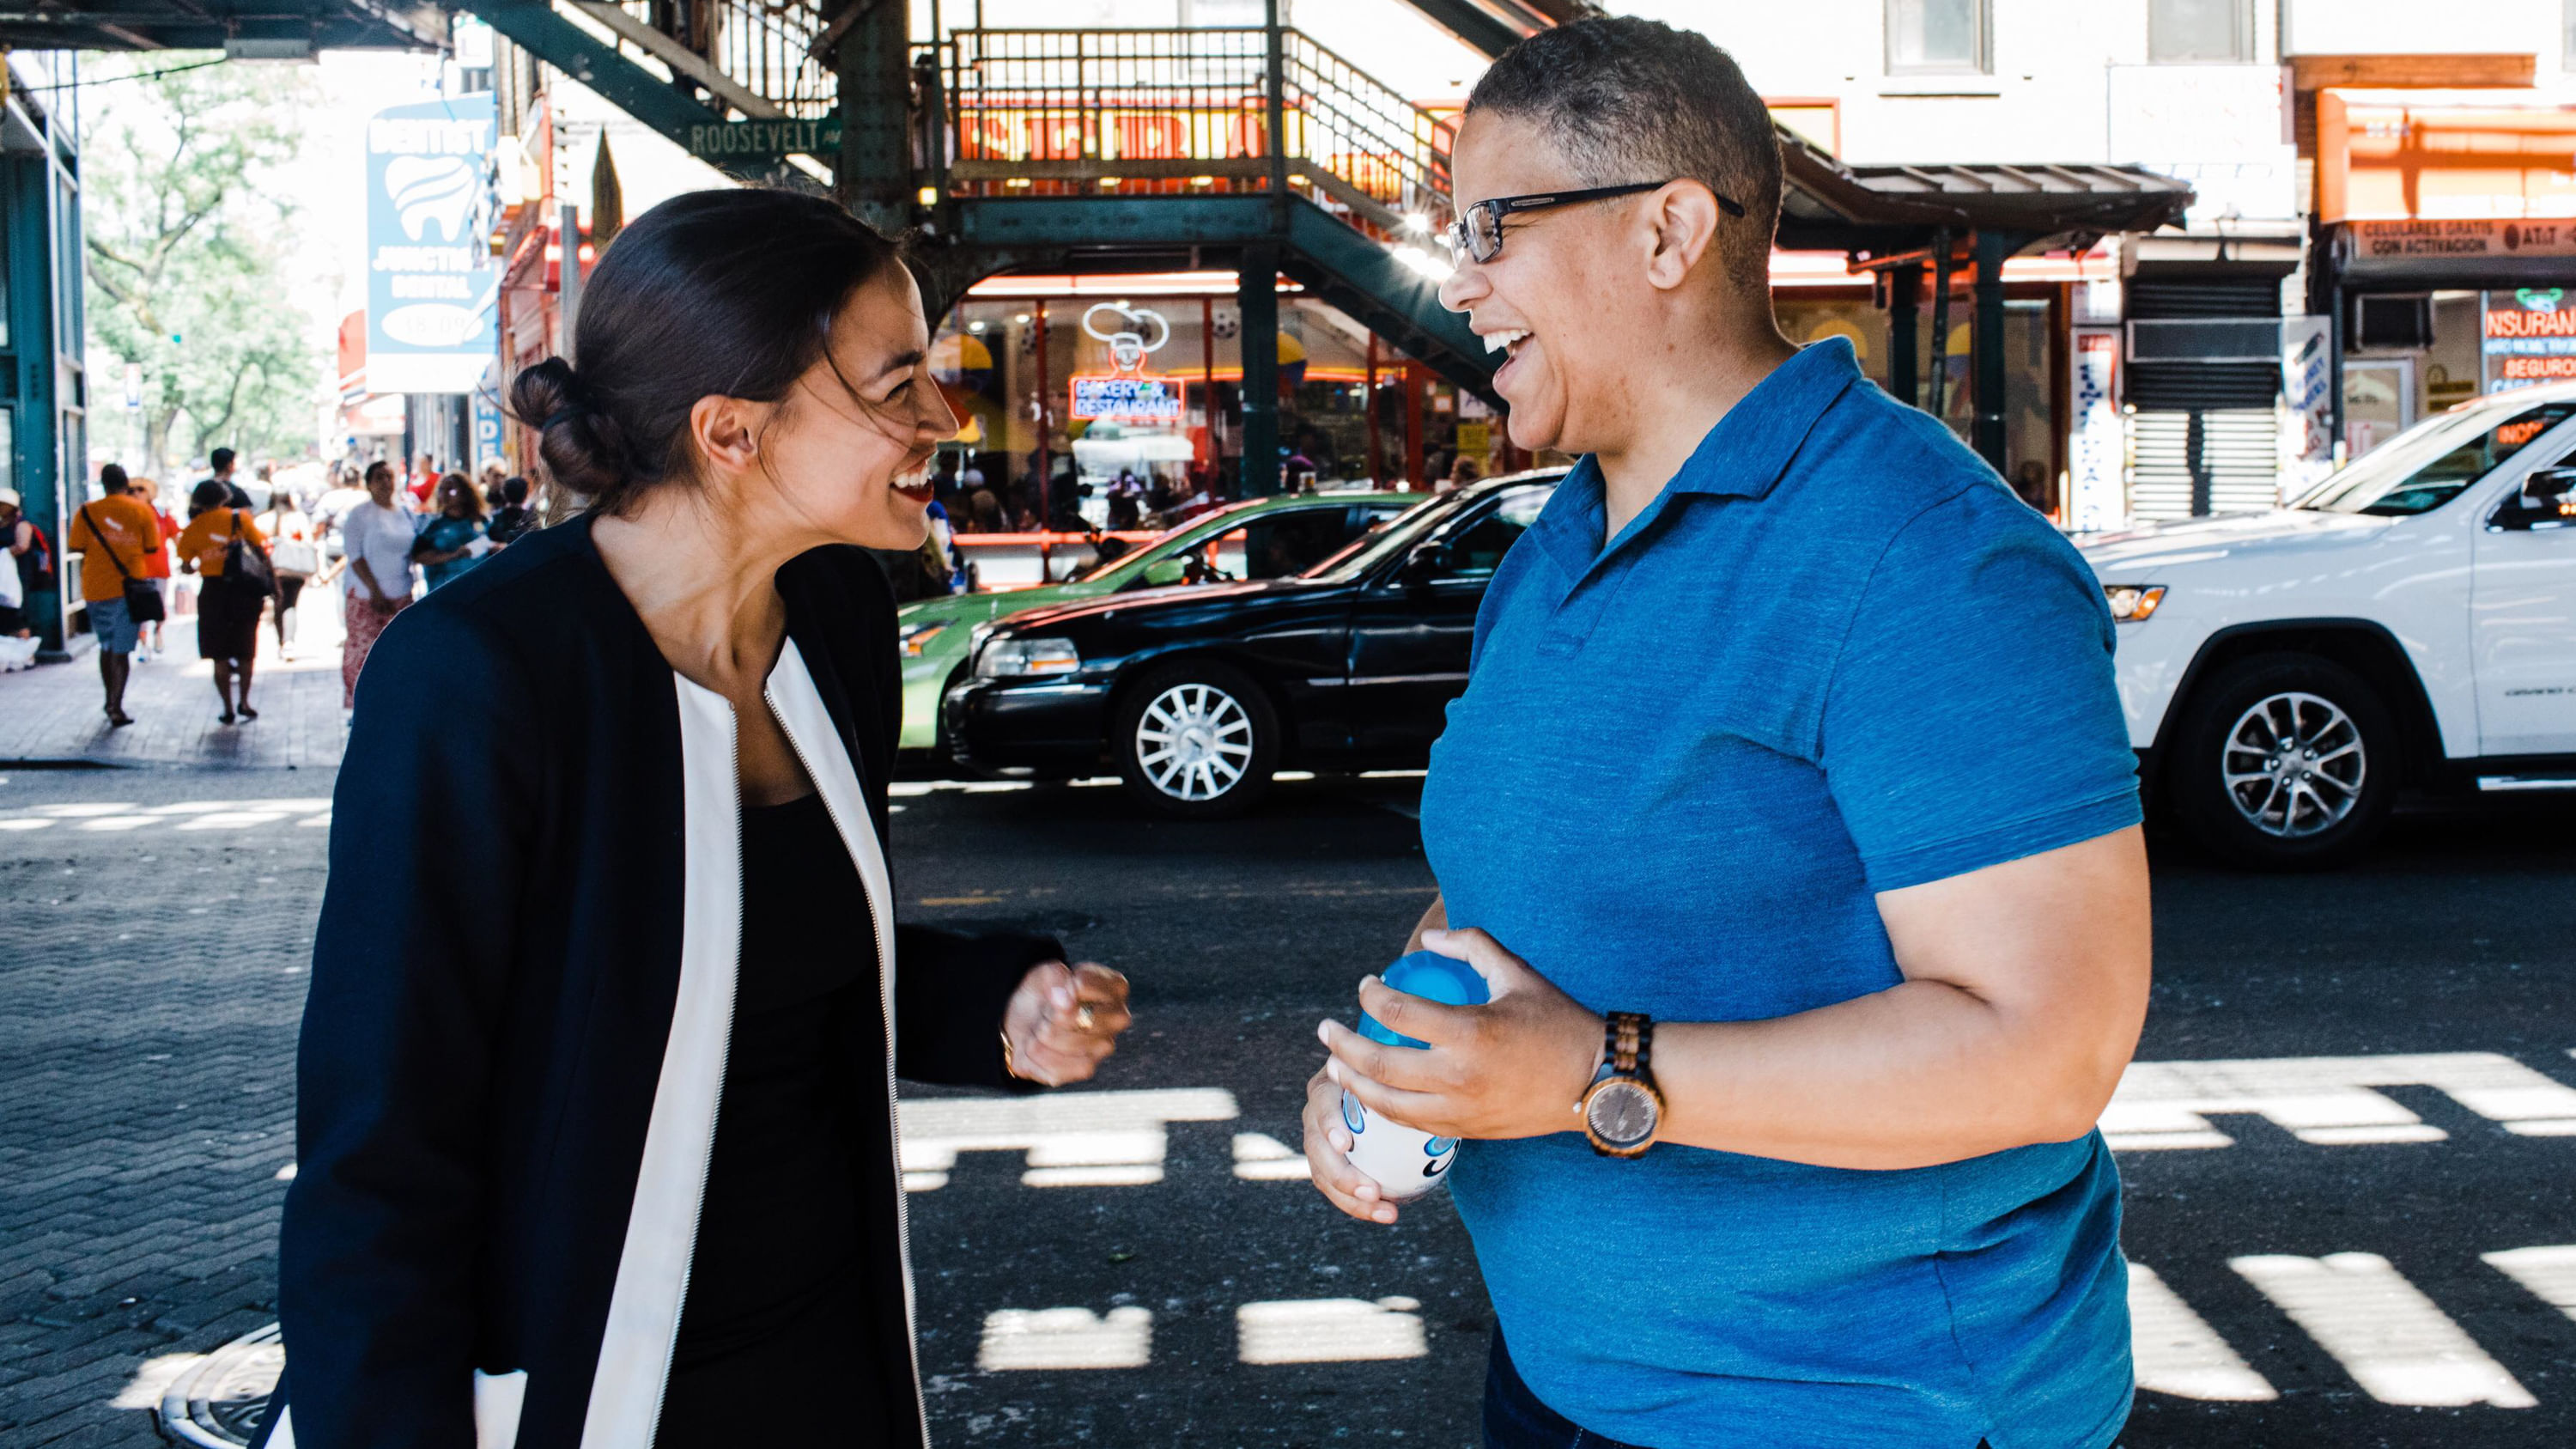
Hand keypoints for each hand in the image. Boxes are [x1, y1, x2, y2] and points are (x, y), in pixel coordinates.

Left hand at [1001, 961, 1131, 1085]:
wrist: (1026, 1019)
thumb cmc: (1044, 992)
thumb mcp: (1045, 973)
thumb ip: (1057, 979)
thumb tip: (1066, 1003)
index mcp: (1116, 988)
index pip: (1082, 984)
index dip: (1058, 988)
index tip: (1054, 989)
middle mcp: (1118, 1018)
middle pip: (1080, 1017)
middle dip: (1052, 1015)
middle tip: (1046, 1012)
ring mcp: (1105, 1046)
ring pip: (1069, 1042)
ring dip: (1042, 1035)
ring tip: (1039, 1028)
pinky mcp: (1086, 1068)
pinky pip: (1061, 1066)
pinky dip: (1039, 1055)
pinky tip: (1037, 1046)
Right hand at [1301, 1063, 1400, 1223]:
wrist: (1382, 1099)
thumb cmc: (1394, 1082)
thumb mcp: (1395, 1073)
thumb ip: (1399, 1078)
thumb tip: (1422, 1078)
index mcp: (1328, 1086)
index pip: (1322, 1101)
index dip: (1329, 1123)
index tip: (1345, 1145)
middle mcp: (1316, 1114)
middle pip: (1317, 1147)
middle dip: (1340, 1174)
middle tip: (1372, 1191)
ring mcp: (1318, 1142)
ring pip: (1323, 1175)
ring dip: (1352, 1199)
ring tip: (1386, 1212)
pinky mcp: (1325, 1166)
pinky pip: (1337, 1190)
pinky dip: (1360, 1205)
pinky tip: (1389, 1213)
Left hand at [1316, 927, 1600, 1142]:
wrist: (1598, 1083)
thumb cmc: (1558, 1022)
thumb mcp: (1517, 973)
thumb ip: (1472, 946)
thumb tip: (1428, 941)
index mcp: (1470, 1033)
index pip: (1398, 1012)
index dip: (1371, 995)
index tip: (1366, 986)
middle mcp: (1459, 1077)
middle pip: (1379, 1065)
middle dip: (1343, 1046)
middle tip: (1325, 1031)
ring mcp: (1461, 1110)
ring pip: (1388, 1104)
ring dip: (1354, 1084)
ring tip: (1334, 1066)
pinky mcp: (1467, 1131)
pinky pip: (1412, 1123)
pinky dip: (1384, 1108)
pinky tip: (1372, 1094)